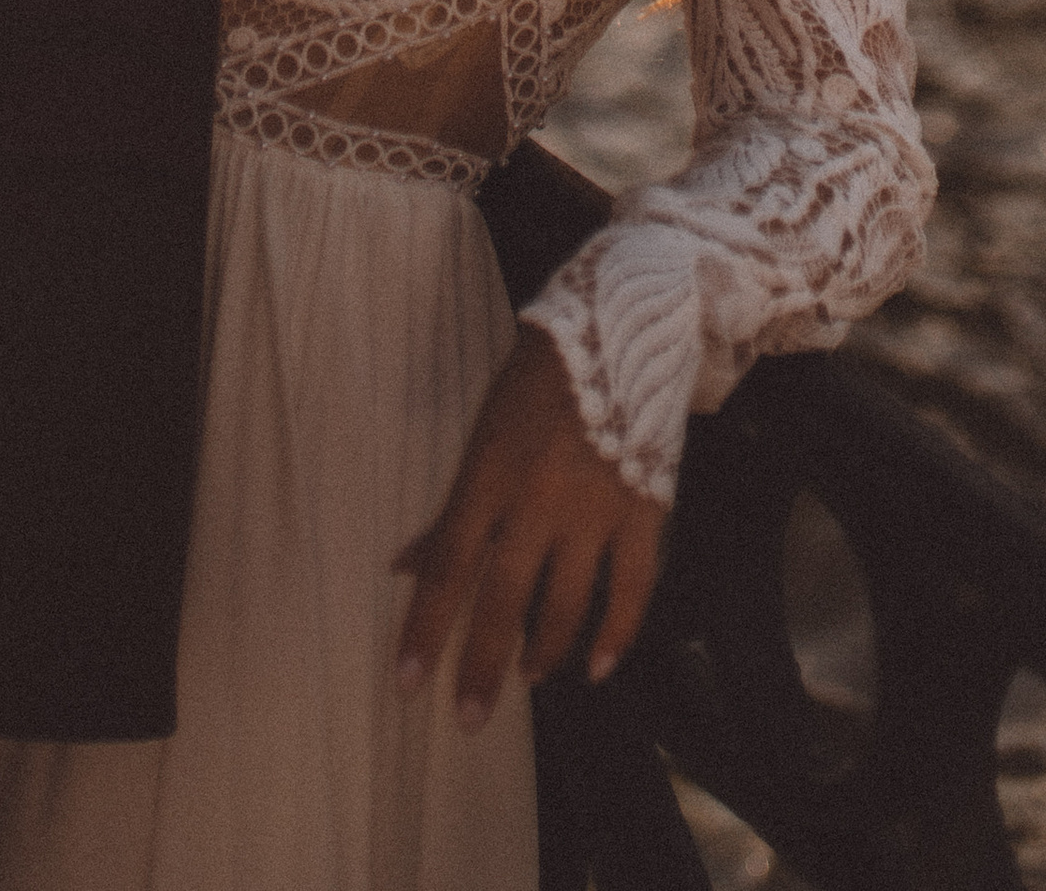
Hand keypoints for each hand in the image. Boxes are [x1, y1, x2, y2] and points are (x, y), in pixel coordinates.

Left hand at [393, 330, 665, 728]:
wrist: (619, 328)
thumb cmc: (537, 378)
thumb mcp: (482, 433)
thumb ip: (450, 509)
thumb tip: (402, 566)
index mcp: (488, 476)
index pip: (447, 567)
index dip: (425, 629)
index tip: (407, 684)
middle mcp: (537, 501)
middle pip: (503, 600)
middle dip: (483, 666)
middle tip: (469, 718)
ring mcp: (594, 509)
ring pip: (565, 604)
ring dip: (544, 650)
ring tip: (530, 677)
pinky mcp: (643, 509)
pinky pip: (632, 587)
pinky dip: (617, 632)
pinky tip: (599, 666)